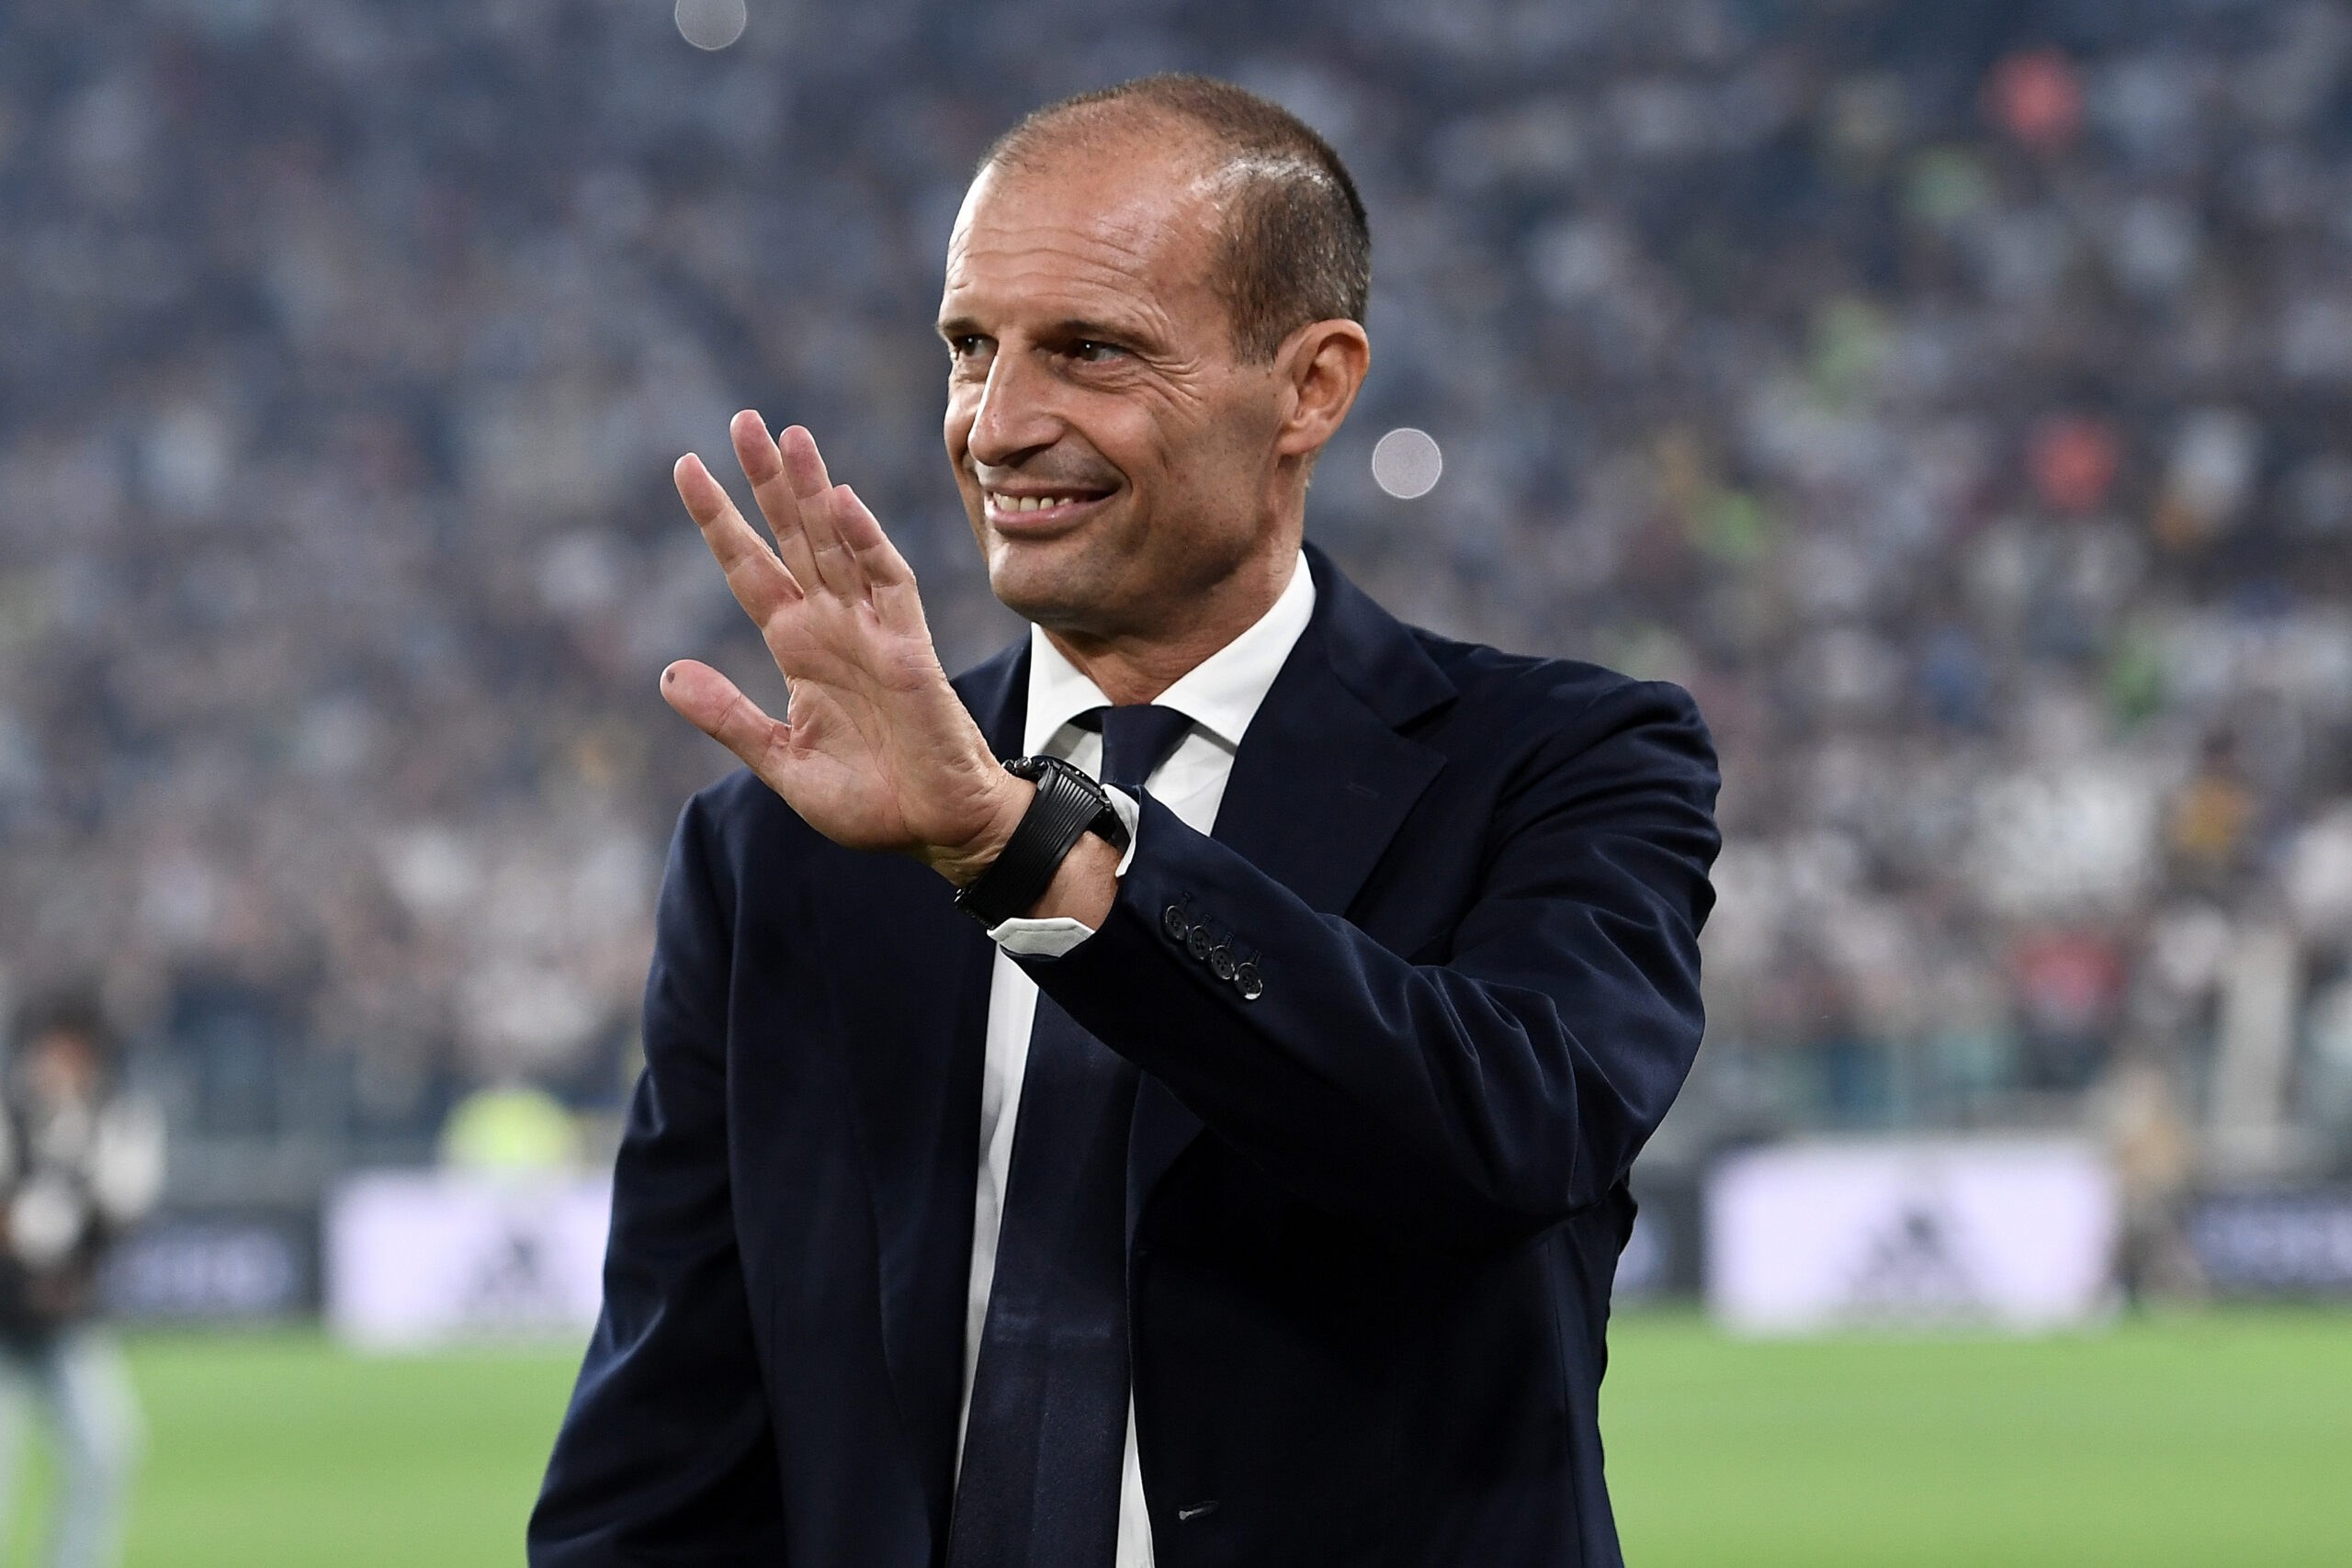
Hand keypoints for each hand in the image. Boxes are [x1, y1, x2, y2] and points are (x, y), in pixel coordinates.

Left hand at [661, 411, 1028, 883]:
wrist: (937, 829)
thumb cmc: (870, 800)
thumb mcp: (781, 762)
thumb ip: (729, 717)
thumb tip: (667, 675)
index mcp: (797, 648)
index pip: (749, 569)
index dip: (718, 519)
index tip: (687, 466)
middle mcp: (832, 626)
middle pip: (793, 538)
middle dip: (767, 480)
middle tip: (742, 420)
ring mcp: (872, 632)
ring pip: (838, 544)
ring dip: (814, 491)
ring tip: (789, 435)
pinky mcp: (910, 650)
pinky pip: (889, 584)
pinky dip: (867, 542)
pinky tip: (842, 503)